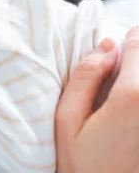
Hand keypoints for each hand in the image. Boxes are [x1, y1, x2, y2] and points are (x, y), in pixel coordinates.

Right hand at [56, 27, 138, 172]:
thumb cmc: (82, 167)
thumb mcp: (67, 121)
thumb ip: (84, 78)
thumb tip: (105, 48)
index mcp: (130, 96)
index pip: (137, 47)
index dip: (129, 39)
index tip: (122, 41)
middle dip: (137, 59)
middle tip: (121, 69)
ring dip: (138, 78)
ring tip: (124, 88)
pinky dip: (137, 98)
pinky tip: (127, 107)